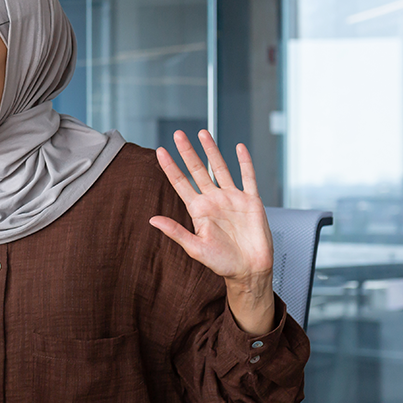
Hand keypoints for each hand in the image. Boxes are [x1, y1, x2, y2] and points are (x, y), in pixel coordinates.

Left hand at [150, 130, 274, 335]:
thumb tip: (152, 220)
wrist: (249, 269)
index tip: (159, 151)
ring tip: (202, 133)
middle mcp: (213, 200)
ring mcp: (232, 198)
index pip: (180, 183)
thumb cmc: (222, 263)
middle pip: (198, 170)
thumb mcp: (195, 248)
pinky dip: (244, 162)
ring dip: (212, 150)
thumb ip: (175, 232)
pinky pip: (248, 177)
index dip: (170, 167)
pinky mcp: (251, 201)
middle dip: (188, 152)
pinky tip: (238, 148)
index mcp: (198, 210)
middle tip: (178, 134)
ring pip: (220, 168)